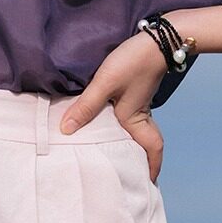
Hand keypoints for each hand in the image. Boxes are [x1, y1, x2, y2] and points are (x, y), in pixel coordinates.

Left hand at [58, 30, 167, 181]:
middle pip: (147, 147)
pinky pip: (133, 120)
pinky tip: (115, 128)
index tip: (147, 184)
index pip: (151, 152)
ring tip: (122, 157)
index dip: (151, 169)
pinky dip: (127, 130)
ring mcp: (140, 105)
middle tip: (133, 176)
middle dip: (143, 162)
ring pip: (140, 134)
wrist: (156, 38)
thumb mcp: (105, 84)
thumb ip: (85, 107)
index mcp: (135, 121)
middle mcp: (140, 117)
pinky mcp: (136, 94)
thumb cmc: (132, 62)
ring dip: (136, 146)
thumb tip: (65, 130)